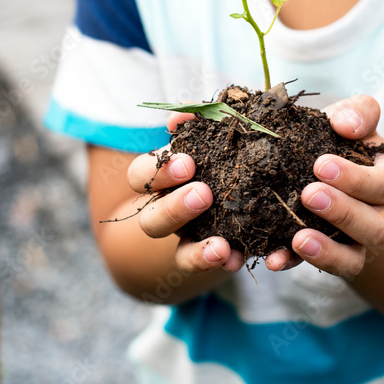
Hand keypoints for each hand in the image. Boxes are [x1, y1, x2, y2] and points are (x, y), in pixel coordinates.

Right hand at [126, 112, 244, 273]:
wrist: (242, 187)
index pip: (141, 176)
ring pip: (180, 254)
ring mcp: (189, 240)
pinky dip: (224, 264)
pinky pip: (213, 268)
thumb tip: (182, 115)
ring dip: (197, 251)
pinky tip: (237, 258)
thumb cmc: (221, 150)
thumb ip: (200, 121)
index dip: (159, 172)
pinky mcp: (213, 258)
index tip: (187, 163)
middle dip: (175, 209)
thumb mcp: (211, 133)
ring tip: (220, 246)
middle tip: (203, 194)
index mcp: (161, 179)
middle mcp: (167, 213)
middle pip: (152, 222)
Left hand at [265, 95, 383, 277]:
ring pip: (353, 258)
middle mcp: (383, 216)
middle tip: (308, 194)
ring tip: (298, 238)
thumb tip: (346, 123)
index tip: (320, 164)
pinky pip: (321, 270)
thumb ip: (358, 113)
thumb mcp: (354, 122)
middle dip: (341, 211)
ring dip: (326, 250)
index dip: (355, 178)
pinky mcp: (337, 260)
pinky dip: (296, 265)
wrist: (334, 176)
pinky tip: (273, 260)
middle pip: (374, 225)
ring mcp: (361, 244)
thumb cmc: (344, 143)